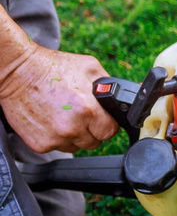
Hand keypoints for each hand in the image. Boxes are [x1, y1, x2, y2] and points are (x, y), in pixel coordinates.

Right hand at [0, 44, 118, 152]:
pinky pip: (56, 147)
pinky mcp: (40, 144)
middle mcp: (72, 128)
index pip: (110, 132)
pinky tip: (50, 121)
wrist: (16, 72)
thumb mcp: (89, 68)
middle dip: (90, 130)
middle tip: (79, 115)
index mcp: (88, 110)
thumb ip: (108, 86)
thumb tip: (119, 99)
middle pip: (94, 142)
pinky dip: (55, 137)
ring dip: (73, 136)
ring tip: (63, 116)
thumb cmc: (51, 68)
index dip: (106, 124)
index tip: (100, 119)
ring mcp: (55, 138)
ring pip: (75, 147)